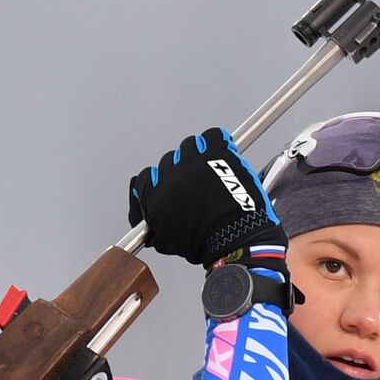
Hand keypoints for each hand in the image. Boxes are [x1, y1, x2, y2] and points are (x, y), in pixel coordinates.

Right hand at [128, 127, 285, 267]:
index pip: (145, 178)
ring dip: (196, 155)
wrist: (235, 237)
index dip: (157, 183)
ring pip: (189, 146)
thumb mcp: (169, 242)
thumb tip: (155, 227)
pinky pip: (213, 136)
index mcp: (155, 195)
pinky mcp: (217, 153)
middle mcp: (171, 175)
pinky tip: (220, 152)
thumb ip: (157, 228)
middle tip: (193, 185)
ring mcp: (195, 161)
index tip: (165, 186)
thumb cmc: (206, 243)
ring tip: (207, 169)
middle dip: (179, 172)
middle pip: (169, 161)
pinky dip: (216, 142)